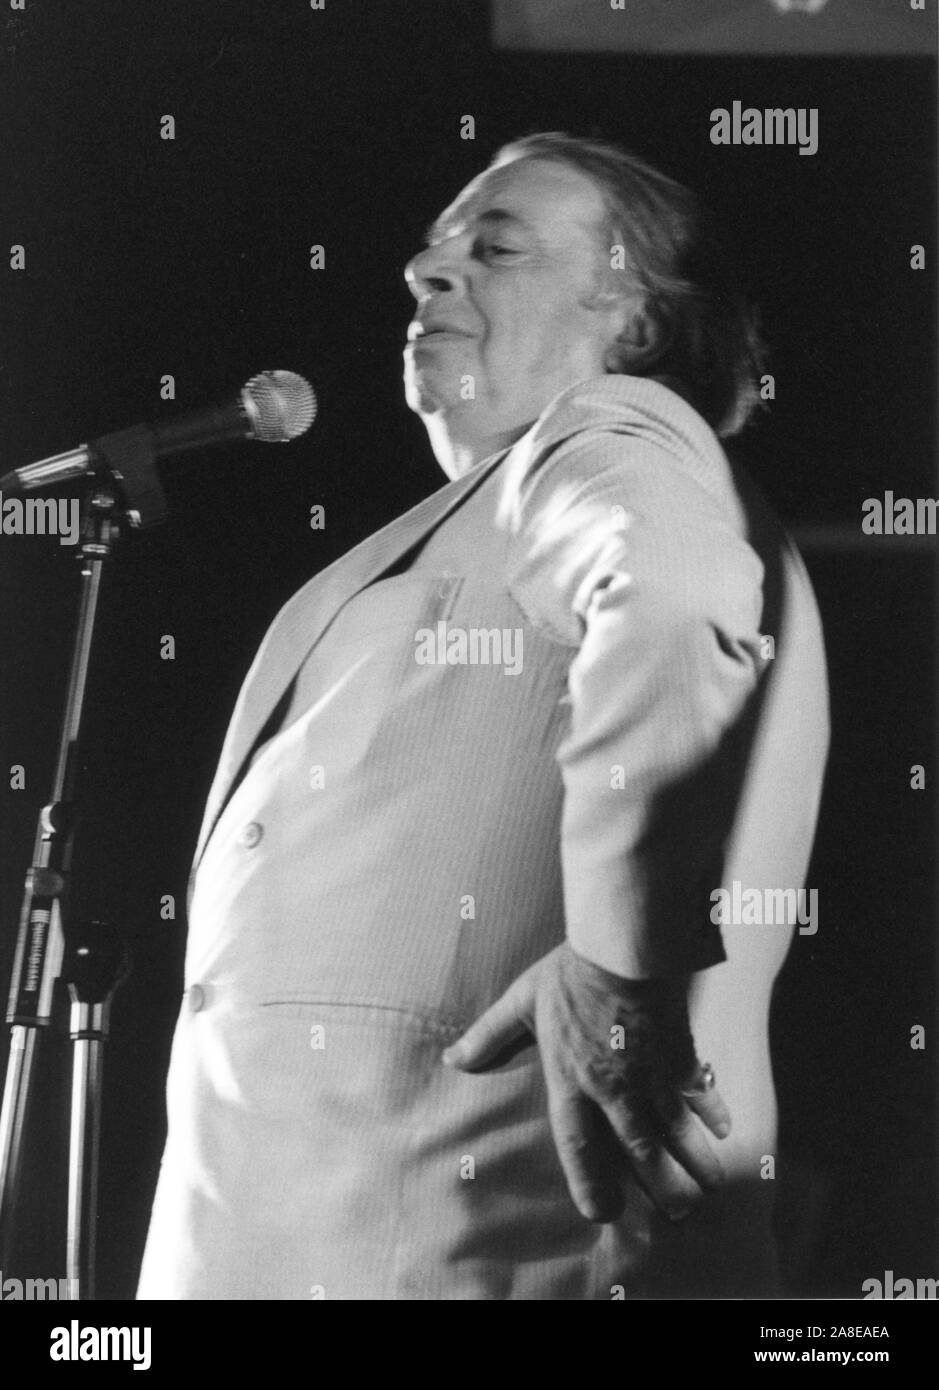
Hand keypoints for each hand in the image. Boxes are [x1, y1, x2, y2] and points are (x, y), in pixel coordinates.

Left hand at [442, 941, 730, 1222]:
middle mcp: (615, 1090)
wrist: (625, 947)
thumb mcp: (522, 1001)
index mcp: (572, 1081)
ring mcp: (652, 1076)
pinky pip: (700, 1092)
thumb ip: (490, 1037)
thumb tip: (453, 1059)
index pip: (579, 1148)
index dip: (590, 1185)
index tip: (604, 1214)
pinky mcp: (680, 1054)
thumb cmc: (570, 972)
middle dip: (662, 1187)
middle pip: (642, 1152)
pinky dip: (714, 1112)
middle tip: (677, 1216)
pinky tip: (725, 1131)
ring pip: (678, 1133)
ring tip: (708, 1190)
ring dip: (694, 1163)